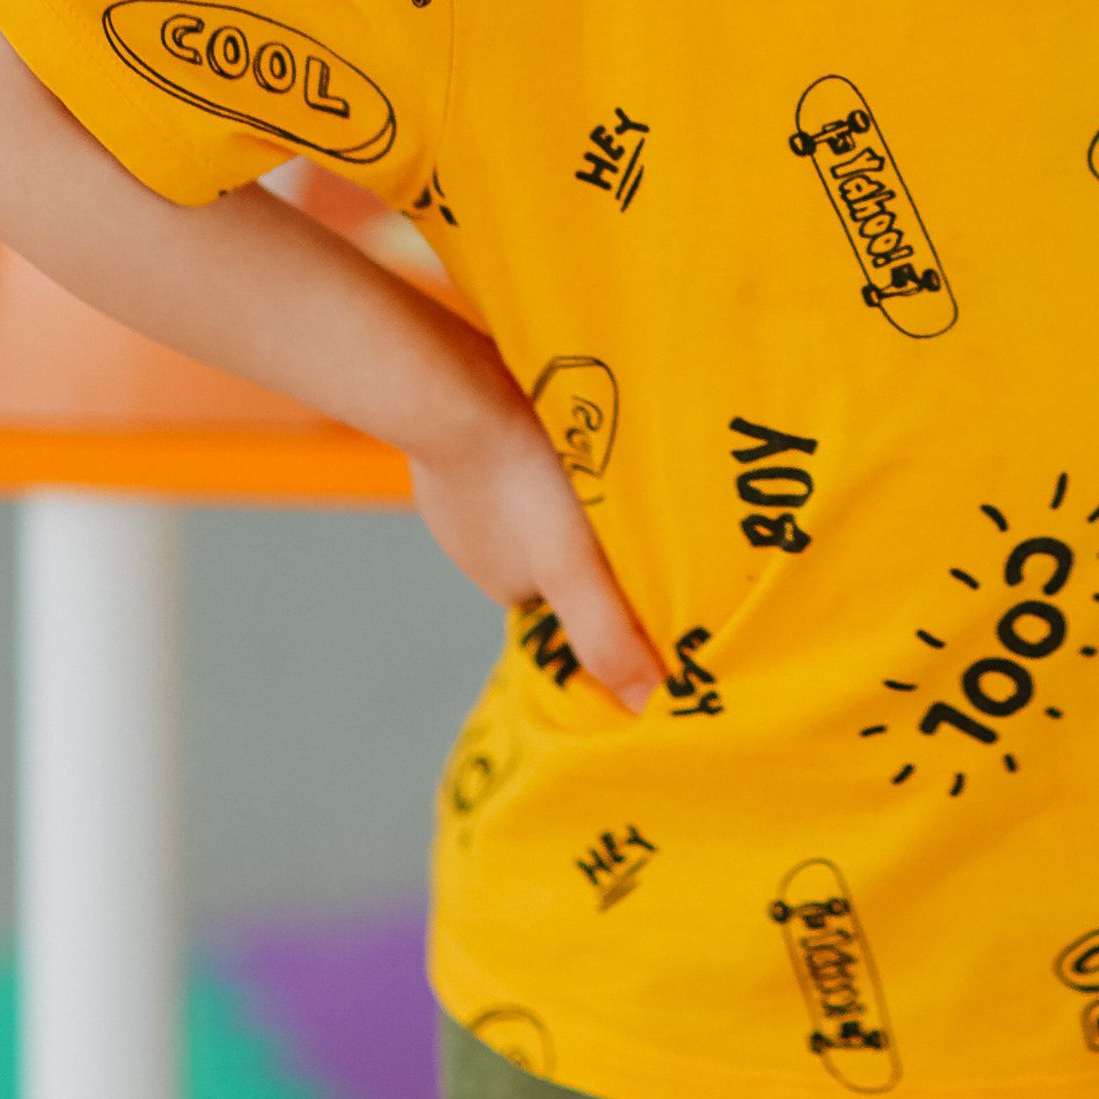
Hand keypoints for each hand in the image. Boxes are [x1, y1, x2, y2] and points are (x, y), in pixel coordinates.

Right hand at [410, 336, 662, 715]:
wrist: (449, 393)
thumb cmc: (520, 481)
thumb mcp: (575, 566)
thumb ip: (607, 634)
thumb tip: (644, 705)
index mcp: (511, 586)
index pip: (578, 594)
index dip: (614, 575)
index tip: (648, 544)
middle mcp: (480, 547)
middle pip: (558, 546)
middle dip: (593, 527)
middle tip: (639, 490)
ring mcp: (464, 493)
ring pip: (538, 495)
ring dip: (570, 480)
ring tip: (609, 448)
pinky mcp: (463, 437)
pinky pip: (517, 448)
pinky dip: (541, 440)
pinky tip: (560, 417)